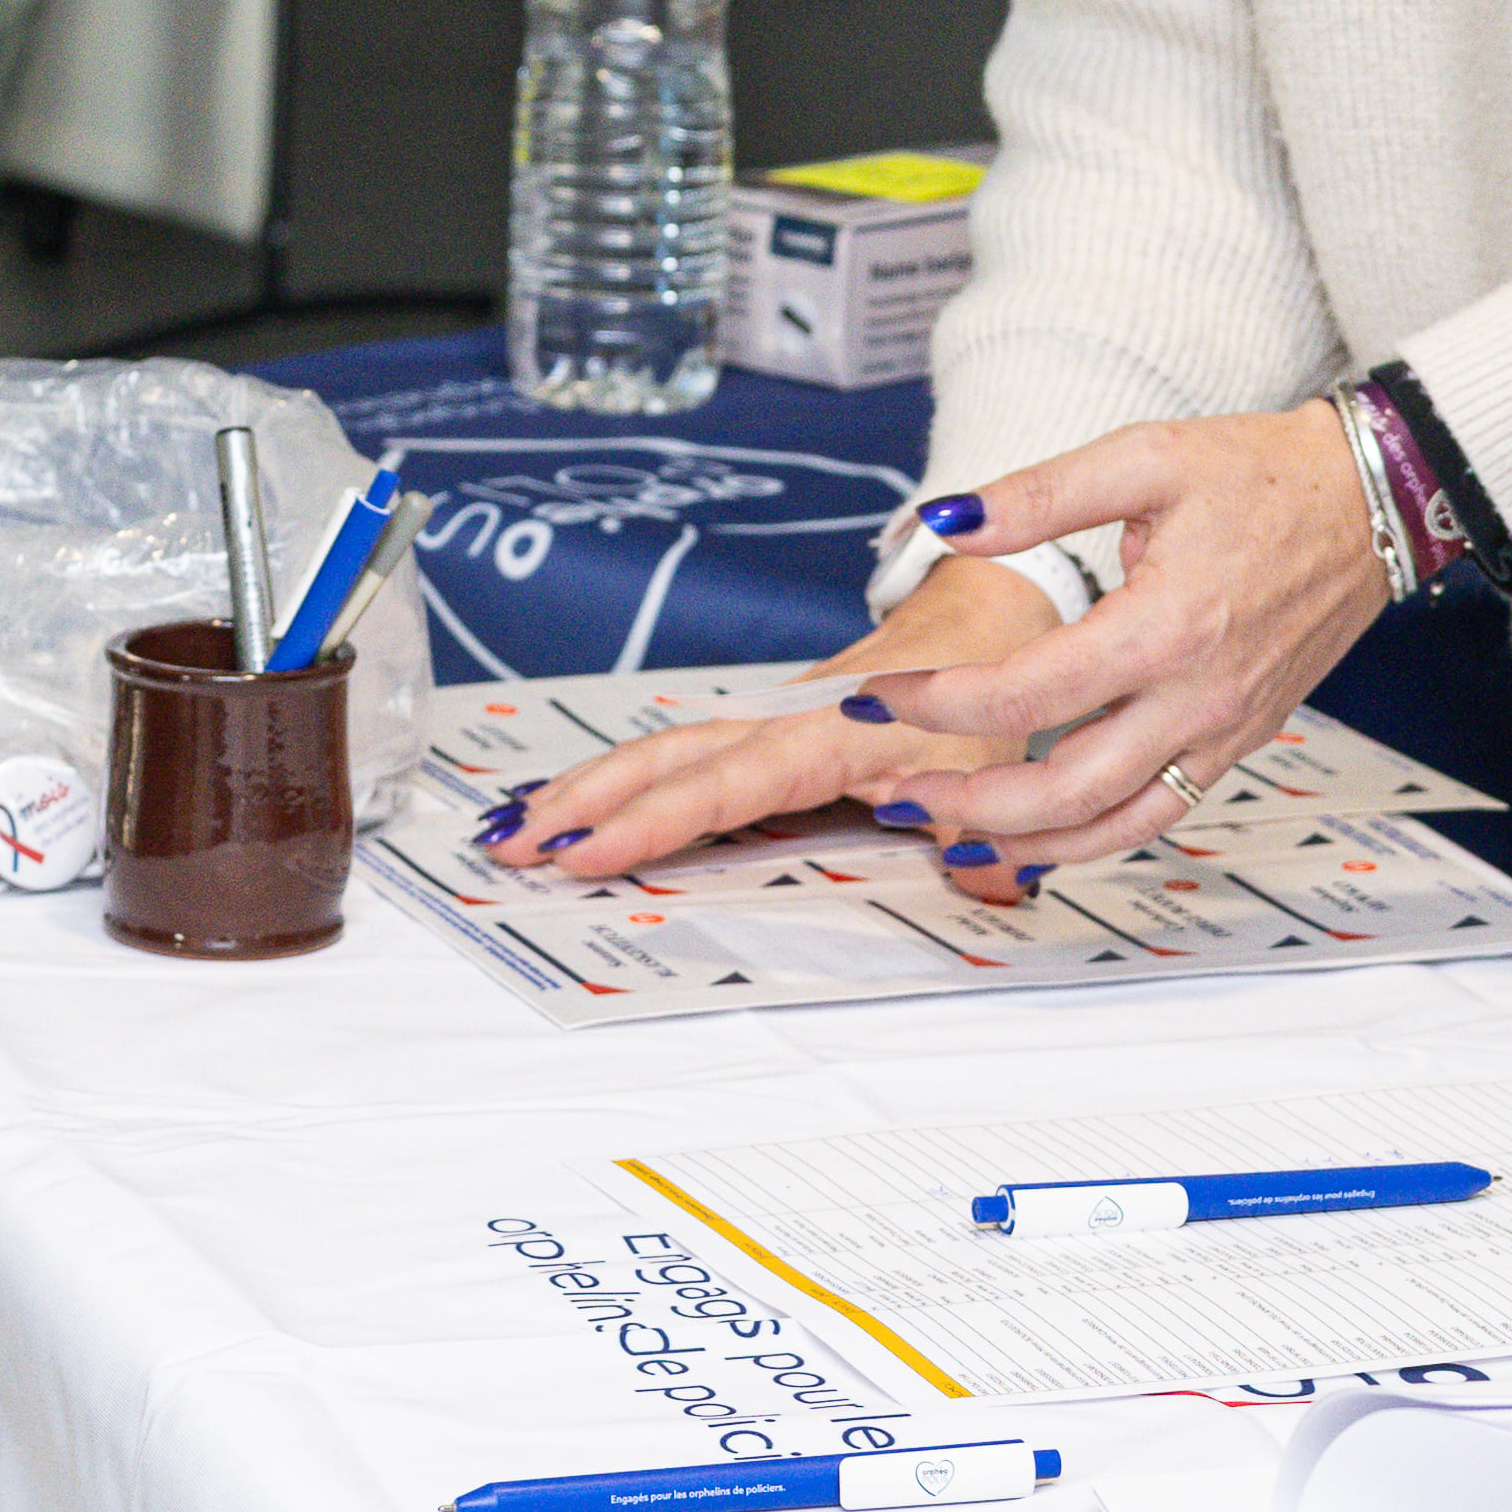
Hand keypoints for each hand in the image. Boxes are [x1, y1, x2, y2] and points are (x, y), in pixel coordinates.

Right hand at [478, 553, 1065, 874]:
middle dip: (584, 803)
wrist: (981, 622)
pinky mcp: (760, 731)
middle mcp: (779, 725)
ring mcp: (762, 724)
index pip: (725, 786)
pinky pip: (677, 753)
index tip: (590, 850)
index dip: (655, 821)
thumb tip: (990, 889)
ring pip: (658, 752)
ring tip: (516, 831)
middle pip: (662, 761)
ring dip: (585, 789)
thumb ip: (986, 840)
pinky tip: (575, 805)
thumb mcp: (997, 769)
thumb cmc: (979, 689)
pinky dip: (618, 777)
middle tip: (515, 847)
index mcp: (827, 736)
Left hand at [826, 404, 1391, 893]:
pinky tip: (1037, 831)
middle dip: (965, 798)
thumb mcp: (1145, 456)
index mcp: (1167, 626)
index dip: (940, 702)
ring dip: (1023, 842)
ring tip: (949, 829)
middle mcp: (1198, 697)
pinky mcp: (1238, 742)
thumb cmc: (1264, 475)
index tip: (882, 692)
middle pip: (1064, 789)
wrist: (1371, 502)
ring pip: (1113, 826)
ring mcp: (1223, 731)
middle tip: (895, 788)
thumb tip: (945, 519)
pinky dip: (1090, 839)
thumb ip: (1039, 495)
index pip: (1028, 693)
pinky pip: (1157, 814)